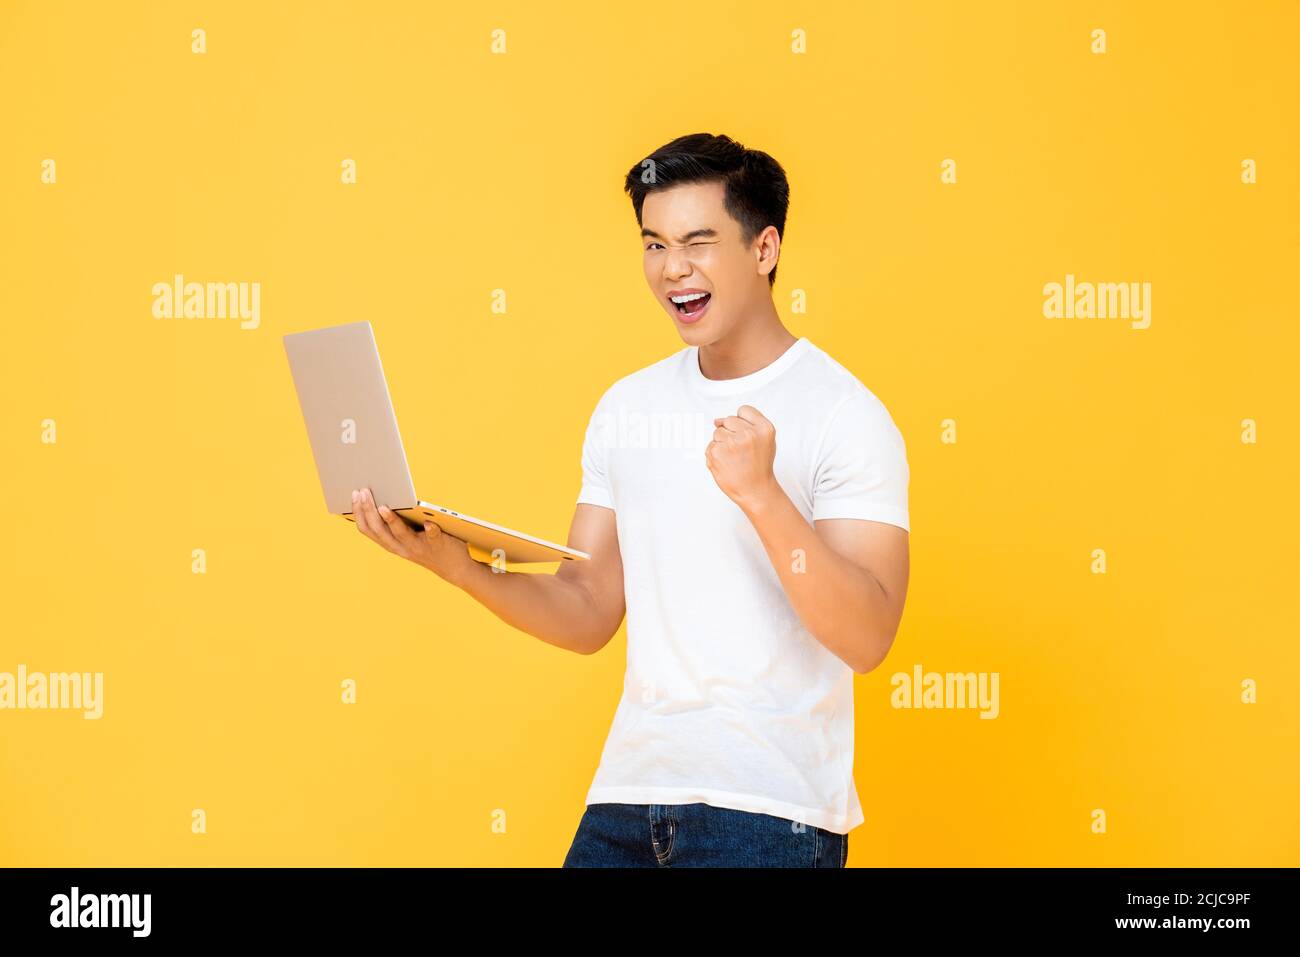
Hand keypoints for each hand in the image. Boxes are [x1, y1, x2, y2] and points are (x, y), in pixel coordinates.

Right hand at [351, 487, 475, 585]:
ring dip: (391, 521)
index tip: (354, 494)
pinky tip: (428, 521)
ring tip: (383, 507)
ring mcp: (419, 547)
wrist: (453, 568)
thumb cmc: (426, 544)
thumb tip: (383, 496)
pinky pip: (433, 537)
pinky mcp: (438, 544)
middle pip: (379, 530)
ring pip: (401, 534)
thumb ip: (394, 523)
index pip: (368, 529)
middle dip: (368, 510)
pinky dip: (431, 530)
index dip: (358, 513)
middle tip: (363, 492)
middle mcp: (402, 548)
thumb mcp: (406, 537)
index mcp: (391, 544)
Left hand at [705, 404, 780, 510]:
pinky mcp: (717, 452)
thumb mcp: (764, 440)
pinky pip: (710, 446)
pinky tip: (726, 464)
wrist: (755, 490)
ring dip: (722, 444)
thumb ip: (746, 424)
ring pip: (717, 432)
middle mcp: (749, 433)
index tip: (746, 437)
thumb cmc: (758, 465)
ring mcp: (732, 443)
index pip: (744, 410)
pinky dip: (715, 455)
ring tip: (734, 458)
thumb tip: (716, 420)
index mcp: (764, 428)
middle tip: (741, 452)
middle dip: (731, 434)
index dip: (742, 423)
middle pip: (728, 420)